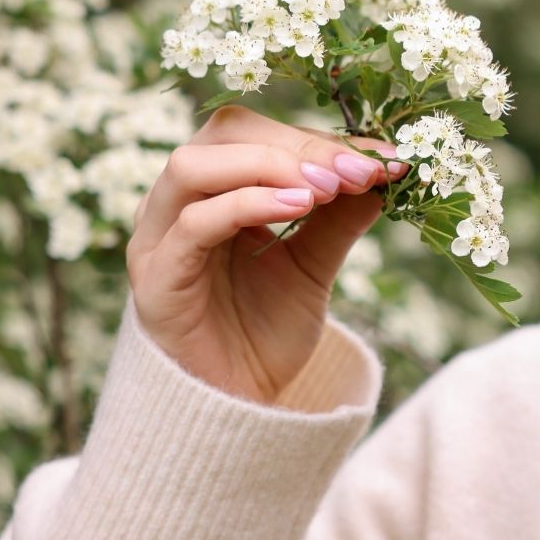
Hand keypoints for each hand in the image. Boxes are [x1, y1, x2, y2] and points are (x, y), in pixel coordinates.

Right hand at [125, 104, 409, 403]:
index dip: (321, 138)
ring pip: (194, 166)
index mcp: (214, 189)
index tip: (383, 159)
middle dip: (298, 145)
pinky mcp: (155, 278)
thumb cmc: (266, 330)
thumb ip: (340, 216)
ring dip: (269, 165)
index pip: (259, 132)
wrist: (237, 407)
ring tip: (328, 189)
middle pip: (224, 134)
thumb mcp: (315, 263)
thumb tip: (384, 168)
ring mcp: (158, 237)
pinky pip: (193, 224)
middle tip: (356, 170)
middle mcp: (177, 203)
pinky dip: (247, 204)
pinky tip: (300, 207)